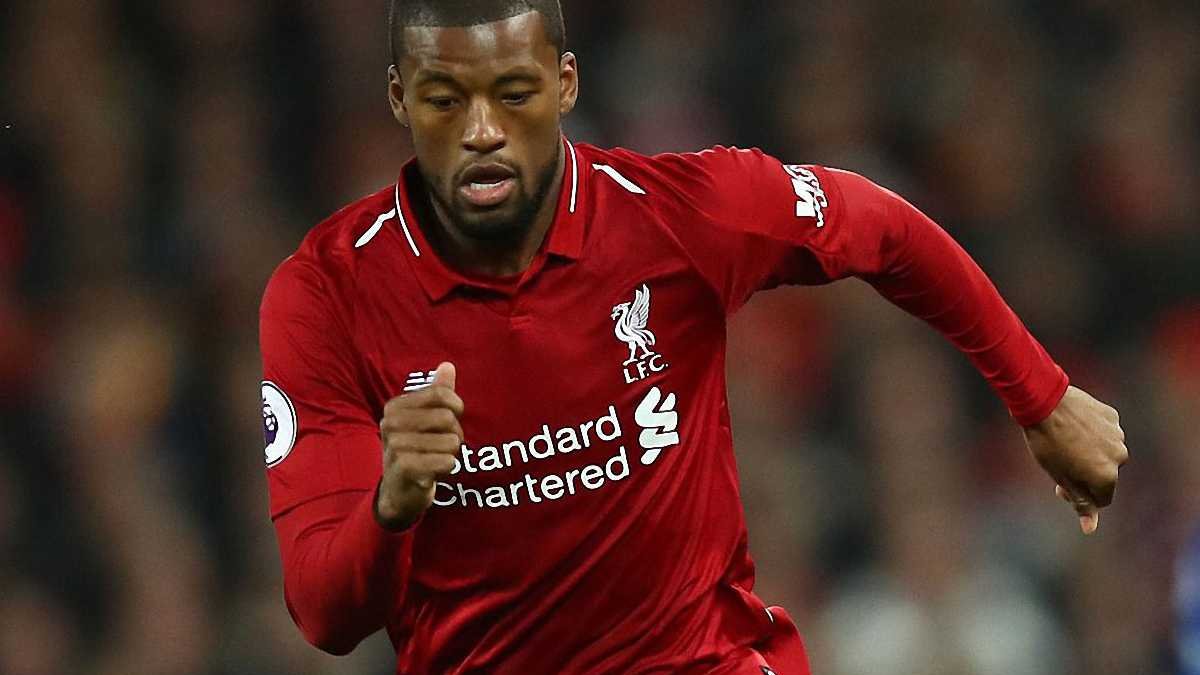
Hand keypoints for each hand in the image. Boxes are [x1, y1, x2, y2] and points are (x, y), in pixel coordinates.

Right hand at [375, 362, 463, 529]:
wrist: (398, 492)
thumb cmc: (416, 450)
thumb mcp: (425, 420)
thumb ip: (438, 392)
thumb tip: (448, 365)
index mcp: (395, 406)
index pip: (441, 394)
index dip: (456, 407)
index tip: (452, 419)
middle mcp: (391, 423)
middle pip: (447, 417)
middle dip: (455, 434)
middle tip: (443, 446)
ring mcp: (394, 445)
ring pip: (451, 441)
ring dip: (451, 454)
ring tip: (435, 460)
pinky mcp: (404, 467)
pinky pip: (446, 461)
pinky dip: (447, 467)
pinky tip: (433, 473)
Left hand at [1022, 385, 1127, 534]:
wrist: (1044, 402)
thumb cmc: (1047, 443)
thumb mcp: (1060, 477)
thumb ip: (1079, 501)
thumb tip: (1090, 529)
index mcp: (1106, 477)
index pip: (1101, 500)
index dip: (1079, 496)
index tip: (1060, 485)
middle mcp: (1119, 457)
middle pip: (1104, 475)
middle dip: (1086, 473)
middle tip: (1061, 462)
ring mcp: (1117, 435)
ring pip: (1105, 452)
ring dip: (1090, 452)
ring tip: (1065, 441)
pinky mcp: (1112, 417)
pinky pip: (1104, 432)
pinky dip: (1092, 433)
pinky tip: (1073, 426)